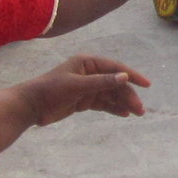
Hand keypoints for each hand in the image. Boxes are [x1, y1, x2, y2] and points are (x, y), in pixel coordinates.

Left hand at [23, 55, 151, 126]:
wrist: (31, 106)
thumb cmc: (51, 90)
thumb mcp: (77, 86)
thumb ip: (101, 82)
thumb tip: (124, 77)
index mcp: (87, 63)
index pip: (115, 68)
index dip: (132, 76)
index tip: (146, 85)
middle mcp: (89, 73)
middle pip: (115, 83)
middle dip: (128, 95)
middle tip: (140, 109)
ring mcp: (87, 87)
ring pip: (110, 95)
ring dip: (123, 102)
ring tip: (136, 113)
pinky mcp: (83, 100)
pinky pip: (103, 103)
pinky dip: (113, 108)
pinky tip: (124, 114)